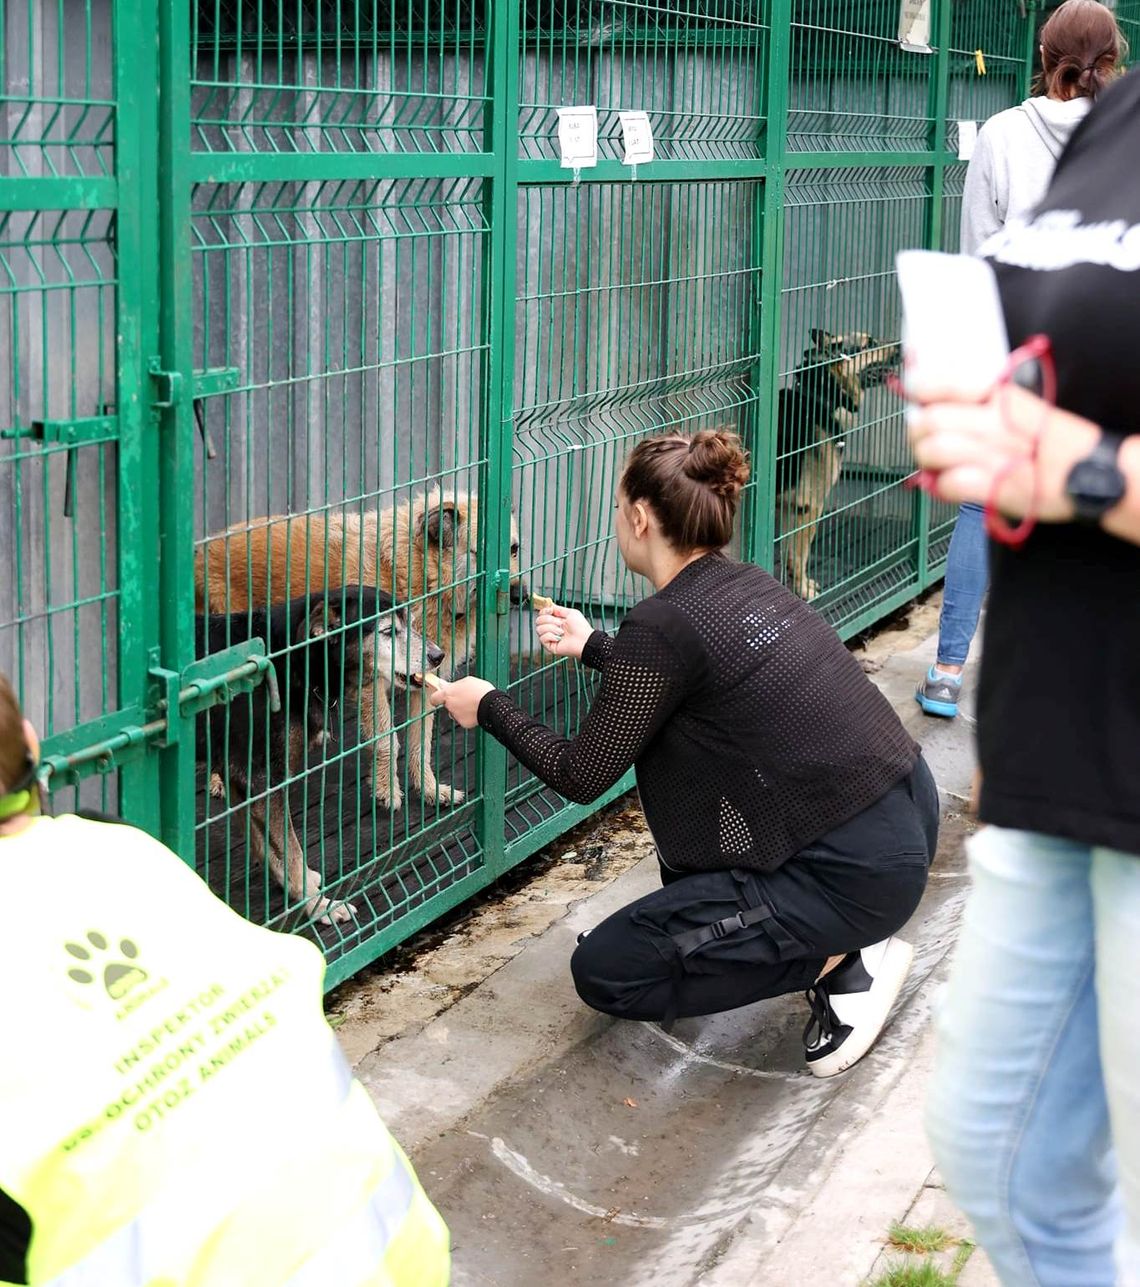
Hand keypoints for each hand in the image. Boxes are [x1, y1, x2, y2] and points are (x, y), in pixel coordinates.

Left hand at [427, 675, 494, 728]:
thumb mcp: (467, 681)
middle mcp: (450, 705)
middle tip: (463, 698)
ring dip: (461, 709)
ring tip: (472, 704)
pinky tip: (475, 710)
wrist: (491, 704)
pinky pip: (463, 719)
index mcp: (448, 694)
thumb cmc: (481, 691)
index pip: (434, 698)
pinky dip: (468, 716)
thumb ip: (455, 685)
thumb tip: (448, 685)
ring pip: (455, 713)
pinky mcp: (463, 723)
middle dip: (453, 703)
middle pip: (447, 705)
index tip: (438, 698)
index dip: (436, 698)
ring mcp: (456, 715)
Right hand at [535, 605, 593, 659]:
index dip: (544, 611)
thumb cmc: (581, 628)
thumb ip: (558, 609)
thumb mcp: (570, 613)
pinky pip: (542, 638)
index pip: (542, 614)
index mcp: (556, 620)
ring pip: (539, 629)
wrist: (584, 639)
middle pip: (538, 620)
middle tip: (560, 623)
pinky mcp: (549, 645)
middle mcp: (551, 628)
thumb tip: (549, 604)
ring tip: (561, 632)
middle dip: (549, 620)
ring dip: (552, 628)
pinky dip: (551, 636)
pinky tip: (559, 638)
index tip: (549, 610)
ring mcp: (550, 637)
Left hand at [908, 382, 1097, 521]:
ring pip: (933, 449)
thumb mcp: (1025, 407)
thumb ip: (986, 401)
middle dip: (917, 431)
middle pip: (930, 419)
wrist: (1094, 474)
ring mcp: (993, 455)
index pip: (945, 382)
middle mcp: (994, 422)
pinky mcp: (994, 487)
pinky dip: (942, 486)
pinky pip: (949, 483)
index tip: (913, 392)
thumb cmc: (1059, 443)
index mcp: (1002, 396)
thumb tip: (941, 398)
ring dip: (926, 460)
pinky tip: (950, 485)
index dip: (919, 387)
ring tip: (934, 465)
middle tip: (922, 438)